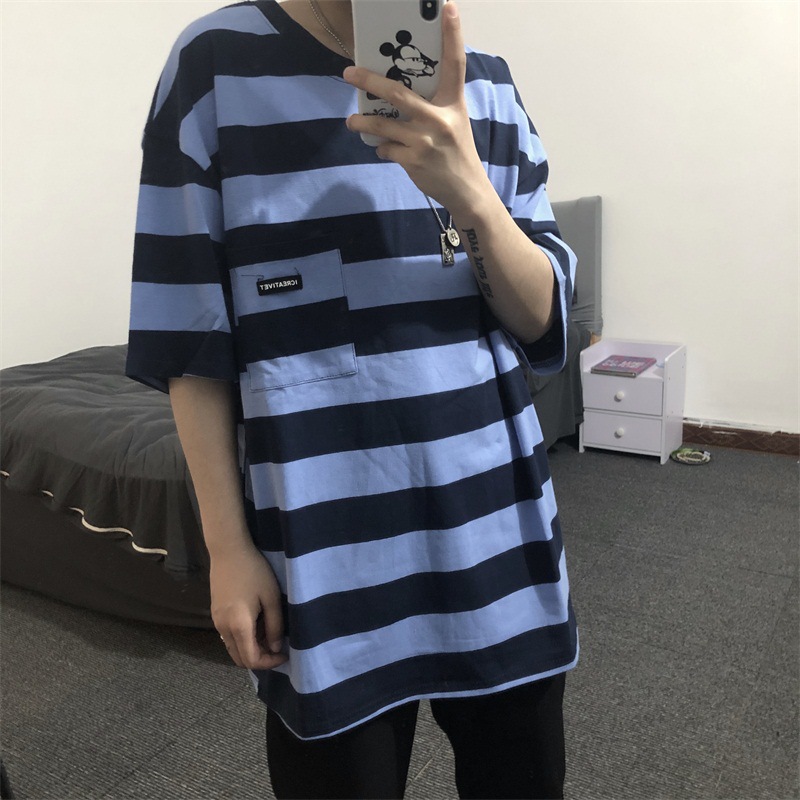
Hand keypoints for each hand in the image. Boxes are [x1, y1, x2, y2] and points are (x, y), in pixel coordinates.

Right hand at [210, 543, 287, 670]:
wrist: (229, 551)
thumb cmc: (254, 571)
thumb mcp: (271, 597)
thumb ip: (274, 625)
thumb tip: (276, 647)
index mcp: (238, 626)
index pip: (252, 659)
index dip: (269, 662)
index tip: (284, 654)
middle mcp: (223, 629)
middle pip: (240, 659)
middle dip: (260, 658)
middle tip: (277, 648)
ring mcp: (216, 622)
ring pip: (233, 649)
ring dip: (250, 649)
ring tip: (268, 635)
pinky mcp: (215, 614)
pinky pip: (228, 637)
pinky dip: (242, 639)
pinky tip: (256, 625)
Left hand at [343, 1, 491, 219]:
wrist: (466, 190)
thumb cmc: (456, 151)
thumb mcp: (454, 122)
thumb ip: (434, 105)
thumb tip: (397, 92)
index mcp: (454, 103)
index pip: (455, 63)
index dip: (452, 34)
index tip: (448, 7)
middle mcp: (439, 119)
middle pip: (398, 93)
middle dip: (369, 81)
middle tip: (348, 72)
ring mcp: (424, 140)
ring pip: (383, 125)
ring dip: (363, 123)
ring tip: (352, 121)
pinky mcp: (413, 160)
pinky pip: (386, 149)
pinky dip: (383, 150)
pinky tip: (389, 152)